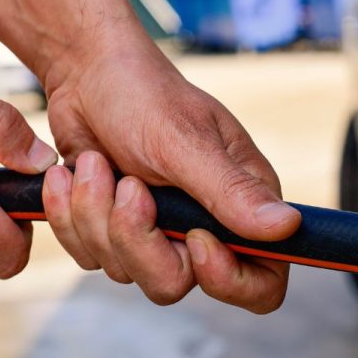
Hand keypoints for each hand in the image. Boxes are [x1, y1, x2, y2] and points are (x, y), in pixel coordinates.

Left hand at [38, 34, 300, 312]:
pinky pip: (89, 256)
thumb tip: (287, 228)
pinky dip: (70, 216)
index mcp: (243, 205)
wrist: (86, 74)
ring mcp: (157, 234)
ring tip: (95, 163)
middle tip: (127, 183)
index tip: (192, 238)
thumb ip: (232, 192)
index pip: (262, 283)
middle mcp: (205, 227)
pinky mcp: (114, 232)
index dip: (228, 279)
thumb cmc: (145, 95)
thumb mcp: (187, 142)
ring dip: (96, 215)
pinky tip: (73, 173)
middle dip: (136, 238)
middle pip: (175, 283)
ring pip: (124, 271)